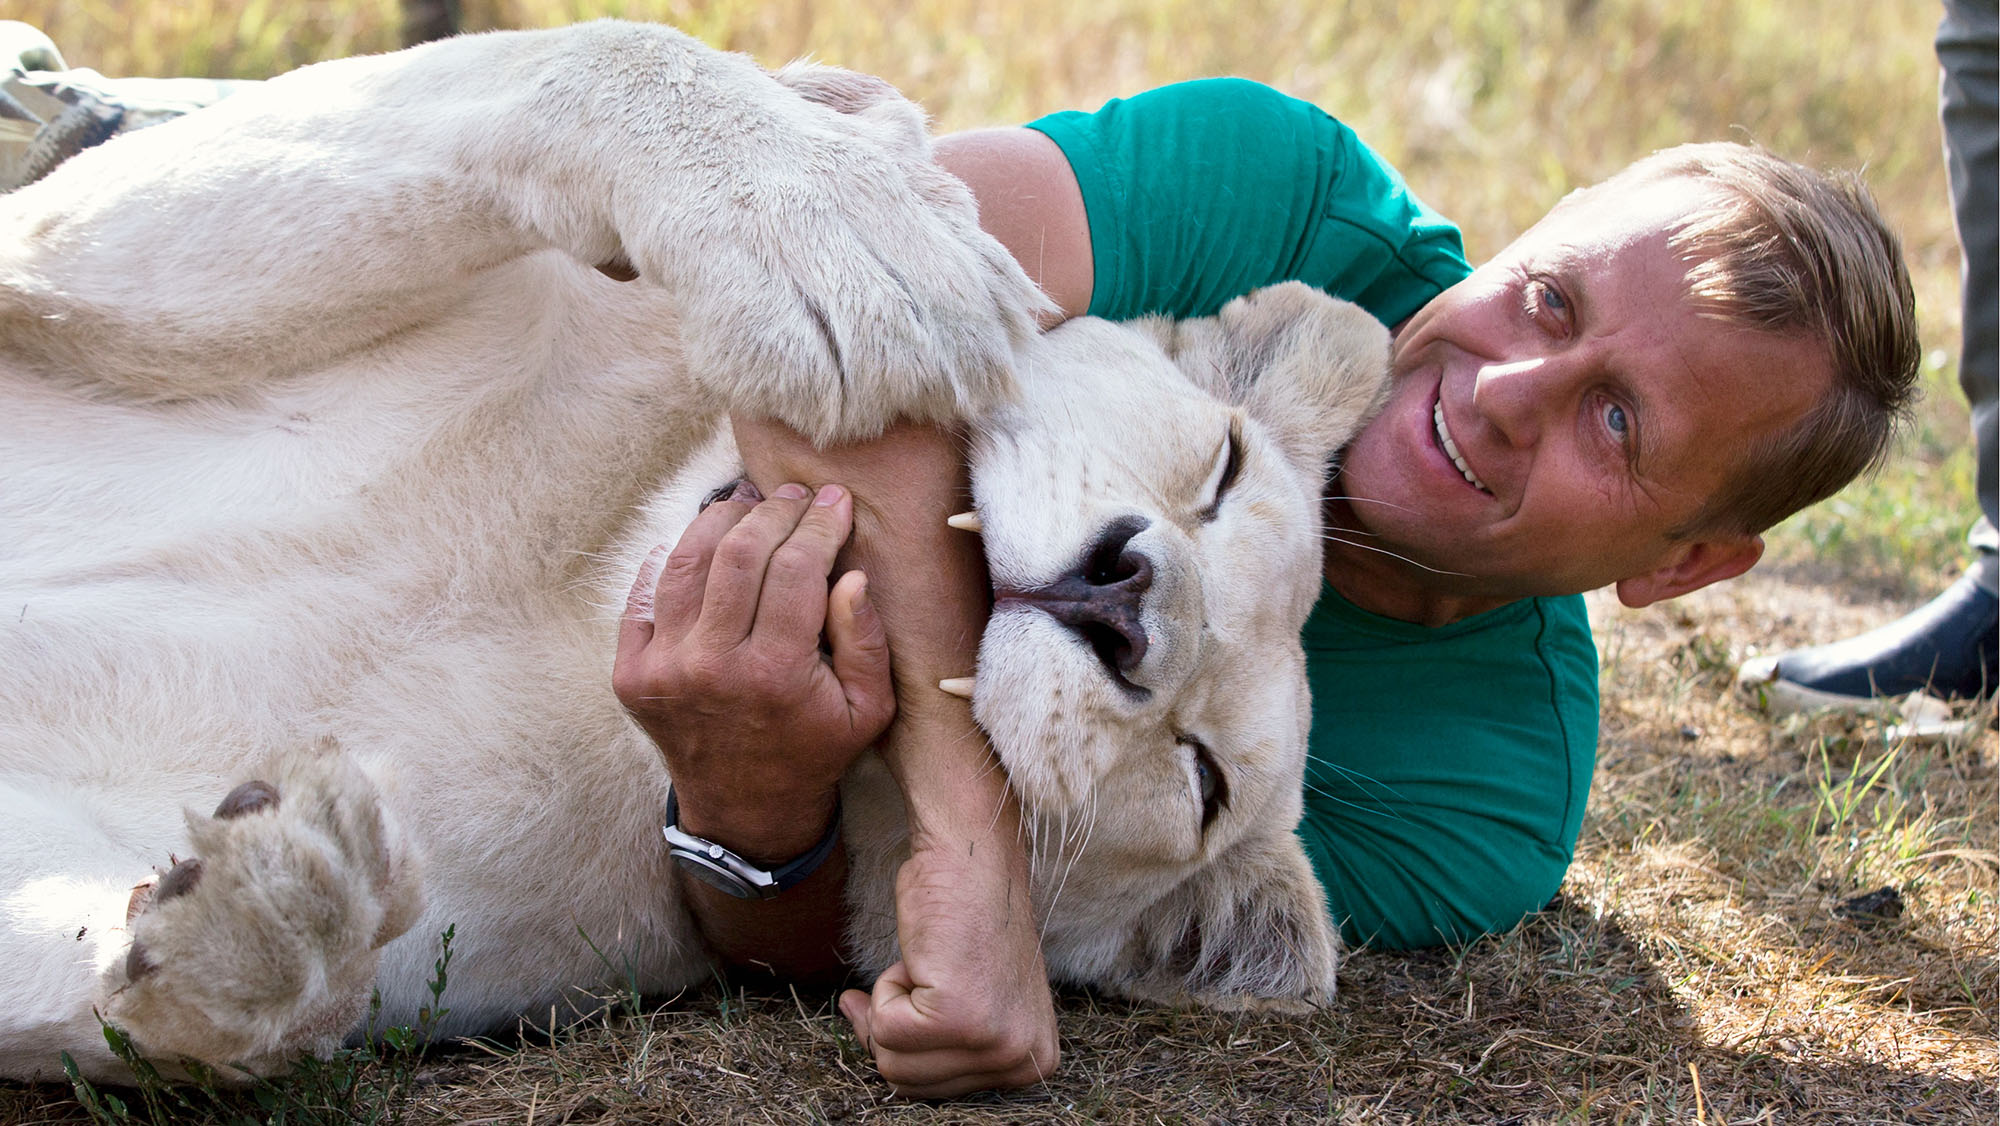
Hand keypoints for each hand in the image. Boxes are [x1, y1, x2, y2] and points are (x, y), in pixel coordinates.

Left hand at [613, 480, 894, 859]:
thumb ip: (867, 640)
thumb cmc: (814, 750)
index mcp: (775, 673)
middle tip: (795, 496)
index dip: (819, 524)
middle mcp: (712, 666)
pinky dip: (669, 558)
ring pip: (686, 561)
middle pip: (739, 553)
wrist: (745, 809)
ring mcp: (663, 668)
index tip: (835, 502)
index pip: (797, 567)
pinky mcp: (631, 672)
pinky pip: (643, 594)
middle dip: (774, 511)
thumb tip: (851, 574)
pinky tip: (700, 541)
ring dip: (720, 520)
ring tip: (748, 505)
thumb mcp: (867, 708)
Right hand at [838, 806, 1058, 1097]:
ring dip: (892, 1006)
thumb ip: (939, 1040)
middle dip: (899, 1026)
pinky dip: (886, 988)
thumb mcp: (968, 998)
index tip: (920, 999)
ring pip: (893, 1063)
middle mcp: (1024, 1060)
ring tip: (929, 965)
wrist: (972, 855)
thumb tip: (866, 1037)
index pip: (941, 1091)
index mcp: (1035, 1061)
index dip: (913, 1046)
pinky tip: (922, 957)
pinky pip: (884, 1030)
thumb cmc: (965, 915)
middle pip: (913, 1085)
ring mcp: (995, 1041)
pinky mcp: (958, 1017)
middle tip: (923, 974)